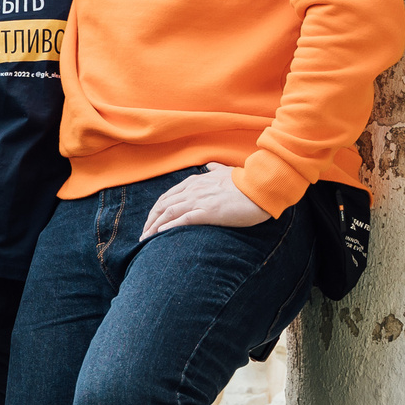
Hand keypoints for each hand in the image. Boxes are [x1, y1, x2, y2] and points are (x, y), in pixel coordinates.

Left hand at [140, 164, 273, 238]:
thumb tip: (210, 165)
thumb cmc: (246, 183)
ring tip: (145, 239)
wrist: (261, 188)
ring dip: (154, 227)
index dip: (156, 210)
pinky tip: (159, 235)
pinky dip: (168, 226)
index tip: (151, 221)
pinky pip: (182, 219)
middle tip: (143, 234)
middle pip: (163, 205)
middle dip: (150, 220)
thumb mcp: (228, 171)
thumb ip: (215, 169)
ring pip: (168, 213)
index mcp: (196, 181)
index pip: (168, 196)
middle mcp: (194, 189)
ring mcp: (199, 200)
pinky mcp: (208, 211)